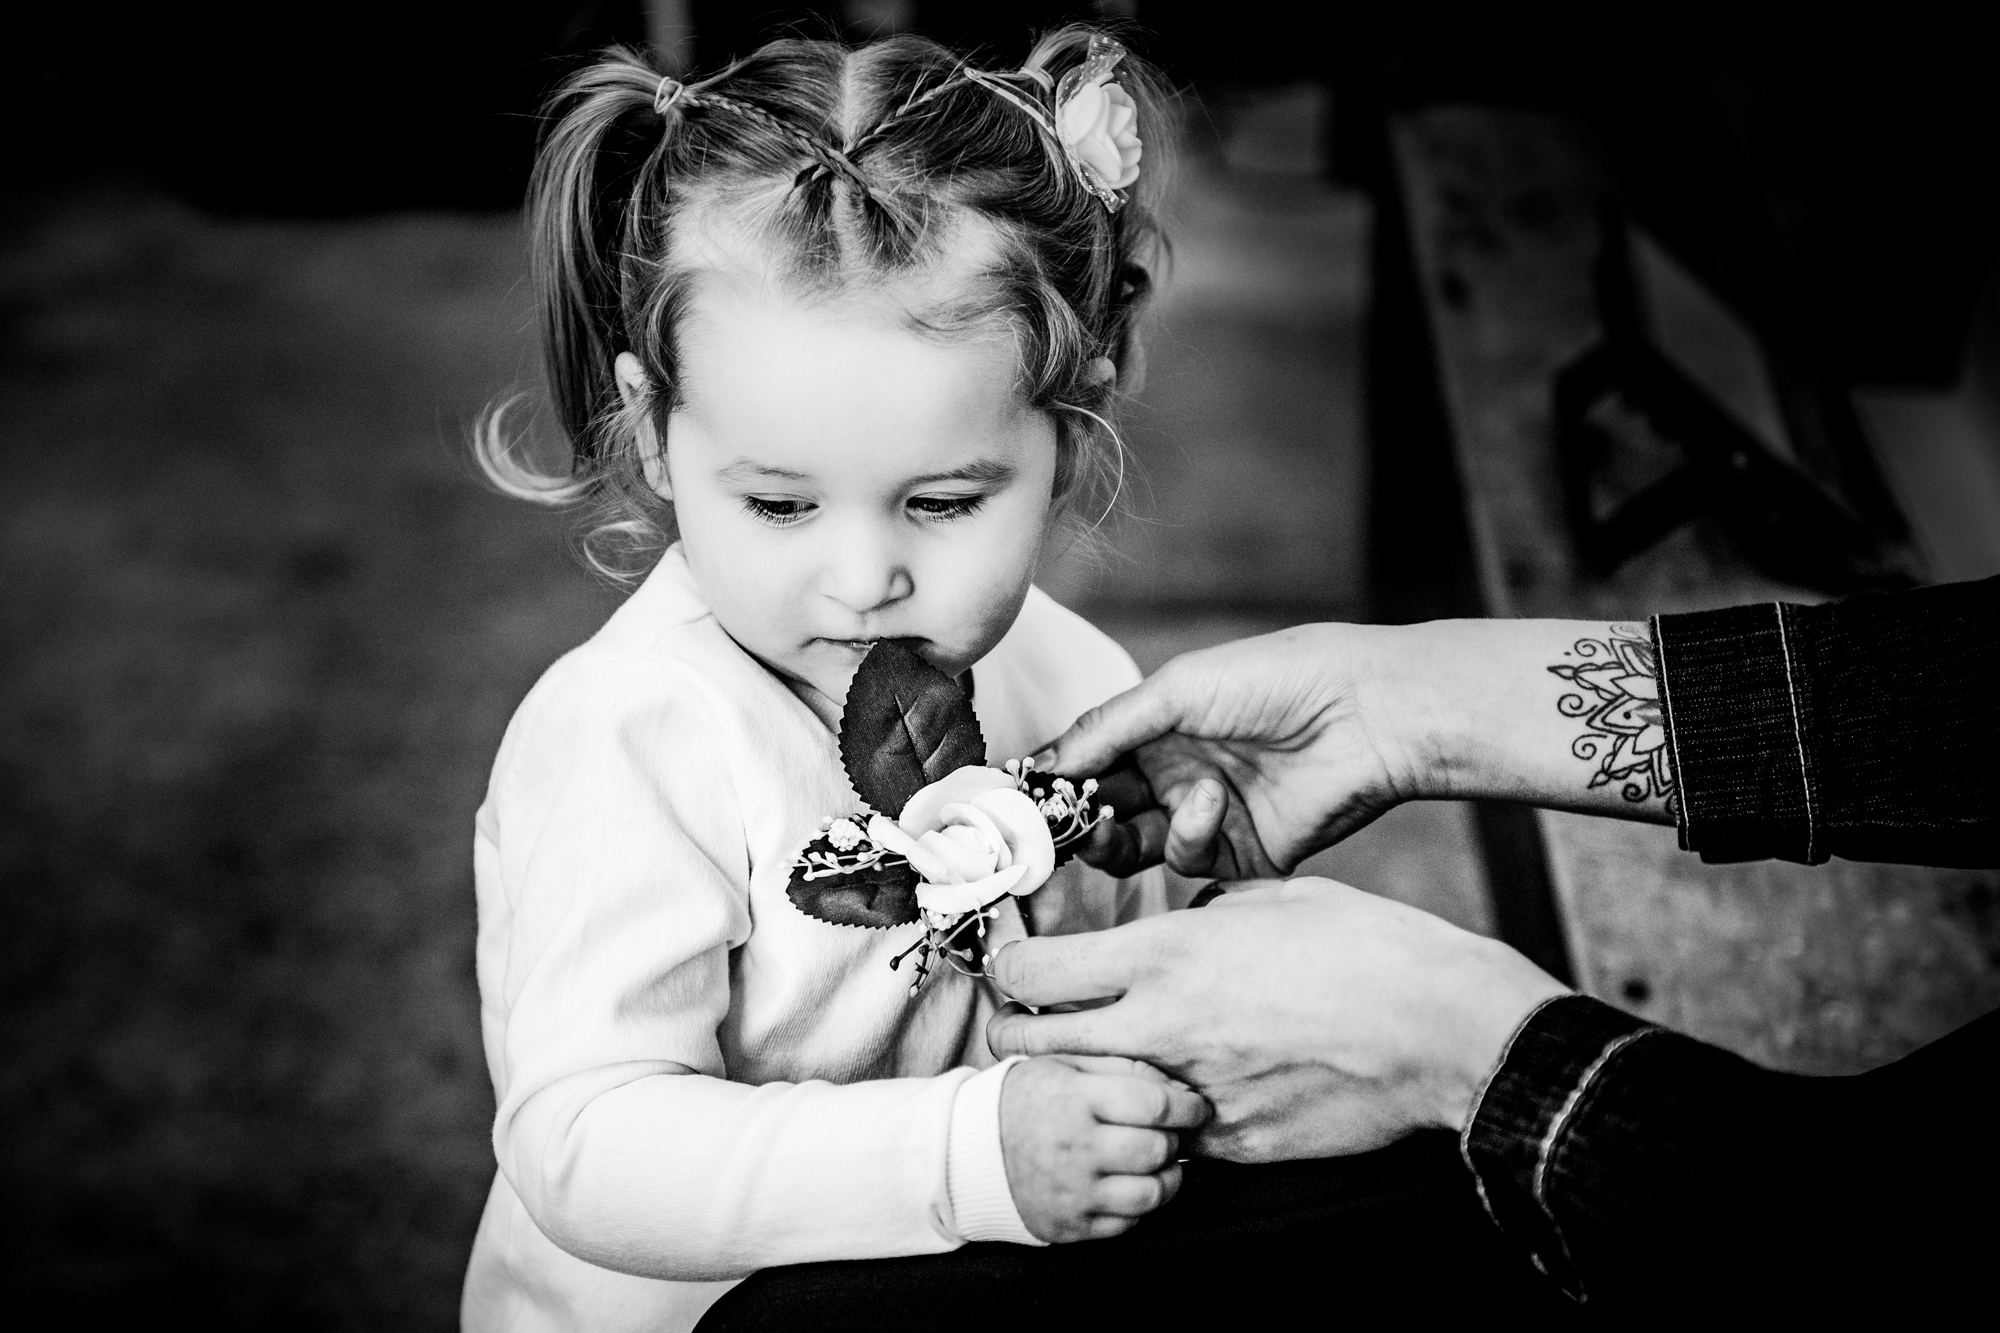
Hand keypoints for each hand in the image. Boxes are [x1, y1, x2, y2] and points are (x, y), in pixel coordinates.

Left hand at [988, 880, 1567, 1162]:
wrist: (1443, 1028)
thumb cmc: (1368, 947)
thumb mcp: (1275, 899)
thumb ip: (1212, 912)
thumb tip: (1190, 917)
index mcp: (1167, 956)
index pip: (1037, 972)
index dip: (1010, 969)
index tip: (1013, 968)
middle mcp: (1166, 1028)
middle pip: (1038, 1044)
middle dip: (1016, 1035)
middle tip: (1019, 1029)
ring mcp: (1196, 1096)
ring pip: (1103, 1099)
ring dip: (1093, 1084)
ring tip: (1105, 1066)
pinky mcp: (1235, 1145)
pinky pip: (1177, 1136)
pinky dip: (1172, 1119)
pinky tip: (1192, 1097)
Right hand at [999, 1054, 1209, 1242]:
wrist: (968, 1151)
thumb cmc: (1026, 1098)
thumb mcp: (1063, 1064)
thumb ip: (1119, 1065)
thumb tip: (1174, 1082)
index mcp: (1075, 1100)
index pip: (1154, 1104)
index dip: (1187, 1106)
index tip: (1196, 1106)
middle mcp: (1076, 1149)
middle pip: (1156, 1149)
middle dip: (1176, 1139)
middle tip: (1171, 1132)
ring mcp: (1073, 1193)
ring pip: (1151, 1194)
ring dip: (1168, 1177)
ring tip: (1159, 1161)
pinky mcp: (1071, 1227)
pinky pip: (1128, 1224)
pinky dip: (1141, 1205)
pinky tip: (1133, 1184)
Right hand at [1051, 618, 1677, 878]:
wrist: (1365, 714)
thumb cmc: (1275, 680)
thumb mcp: (1178, 688)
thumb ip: (1108, 729)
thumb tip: (1046, 762)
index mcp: (1155, 729)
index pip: (1086, 764)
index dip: (1052, 783)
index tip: (1019, 801)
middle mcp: (1174, 776)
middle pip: (1100, 814)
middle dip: (1071, 822)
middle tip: (1053, 827)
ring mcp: (1205, 820)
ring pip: (1135, 849)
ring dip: (1116, 837)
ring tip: (1112, 821)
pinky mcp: (1240, 858)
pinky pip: (1190, 864)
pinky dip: (1189, 837)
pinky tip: (1209, 806)